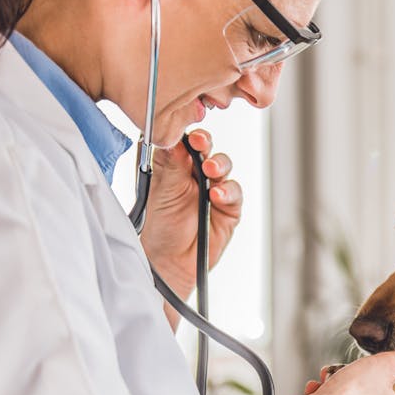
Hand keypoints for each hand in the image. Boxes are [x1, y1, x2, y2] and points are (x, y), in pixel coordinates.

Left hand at [139, 128, 241, 296]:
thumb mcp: (161, 191)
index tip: (186, 132)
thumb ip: (171, 164)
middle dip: (205, 144)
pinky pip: (235, 193)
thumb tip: (174, 136)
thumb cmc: (159, 228)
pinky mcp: (229, 208)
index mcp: (175, 167)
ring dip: (219, 165)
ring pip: (224, 166)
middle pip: (207, 149)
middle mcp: (195, 175)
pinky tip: (218, 195)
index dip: (187, 134)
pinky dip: (228, 191)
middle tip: (200, 143)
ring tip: (210, 171)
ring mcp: (214, 190)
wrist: (169, 262)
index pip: (185, 141)